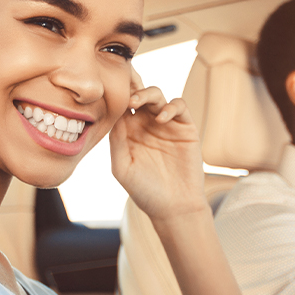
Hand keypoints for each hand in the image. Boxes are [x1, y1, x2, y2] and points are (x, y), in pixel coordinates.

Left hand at [109, 80, 206, 219]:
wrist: (174, 207)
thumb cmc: (146, 191)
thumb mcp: (122, 167)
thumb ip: (117, 141)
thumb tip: (115, 114)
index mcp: (128, 132)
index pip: (121, 106)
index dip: (116, 95)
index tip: (108, 89)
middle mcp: (146, 125)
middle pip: (138, 95)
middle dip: (131, 88)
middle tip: (126, 92)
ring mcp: (166, 125)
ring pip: (157, 96)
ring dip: (147, 94)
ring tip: (138, 101)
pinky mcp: (186, 128)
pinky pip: (179, 107)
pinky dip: (171, 107)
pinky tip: (161, 118)